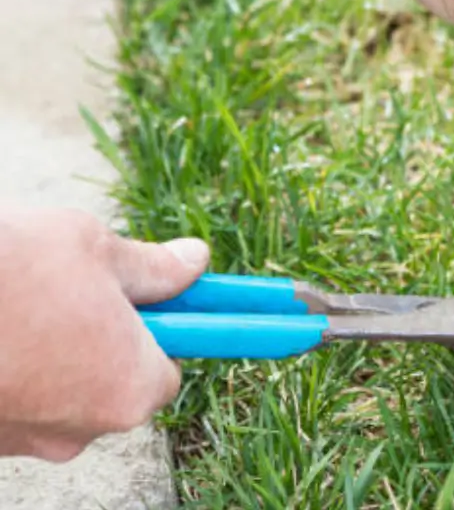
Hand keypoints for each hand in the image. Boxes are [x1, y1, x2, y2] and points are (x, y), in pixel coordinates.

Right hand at [0, 207, 208, 461]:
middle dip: (96, 344)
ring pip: (51, 396)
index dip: (157, 334)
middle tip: (69, 292)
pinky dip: (2, 369)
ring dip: (44, 356)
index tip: (147, 306)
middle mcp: (79, 433)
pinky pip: (5, 400)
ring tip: (15, 304)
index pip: (166, 373)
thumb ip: (153, 268)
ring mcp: (20, 443)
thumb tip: (195, 261)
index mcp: (129, 390)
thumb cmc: (12, 266)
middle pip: (107, 389)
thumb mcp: (95, 250)